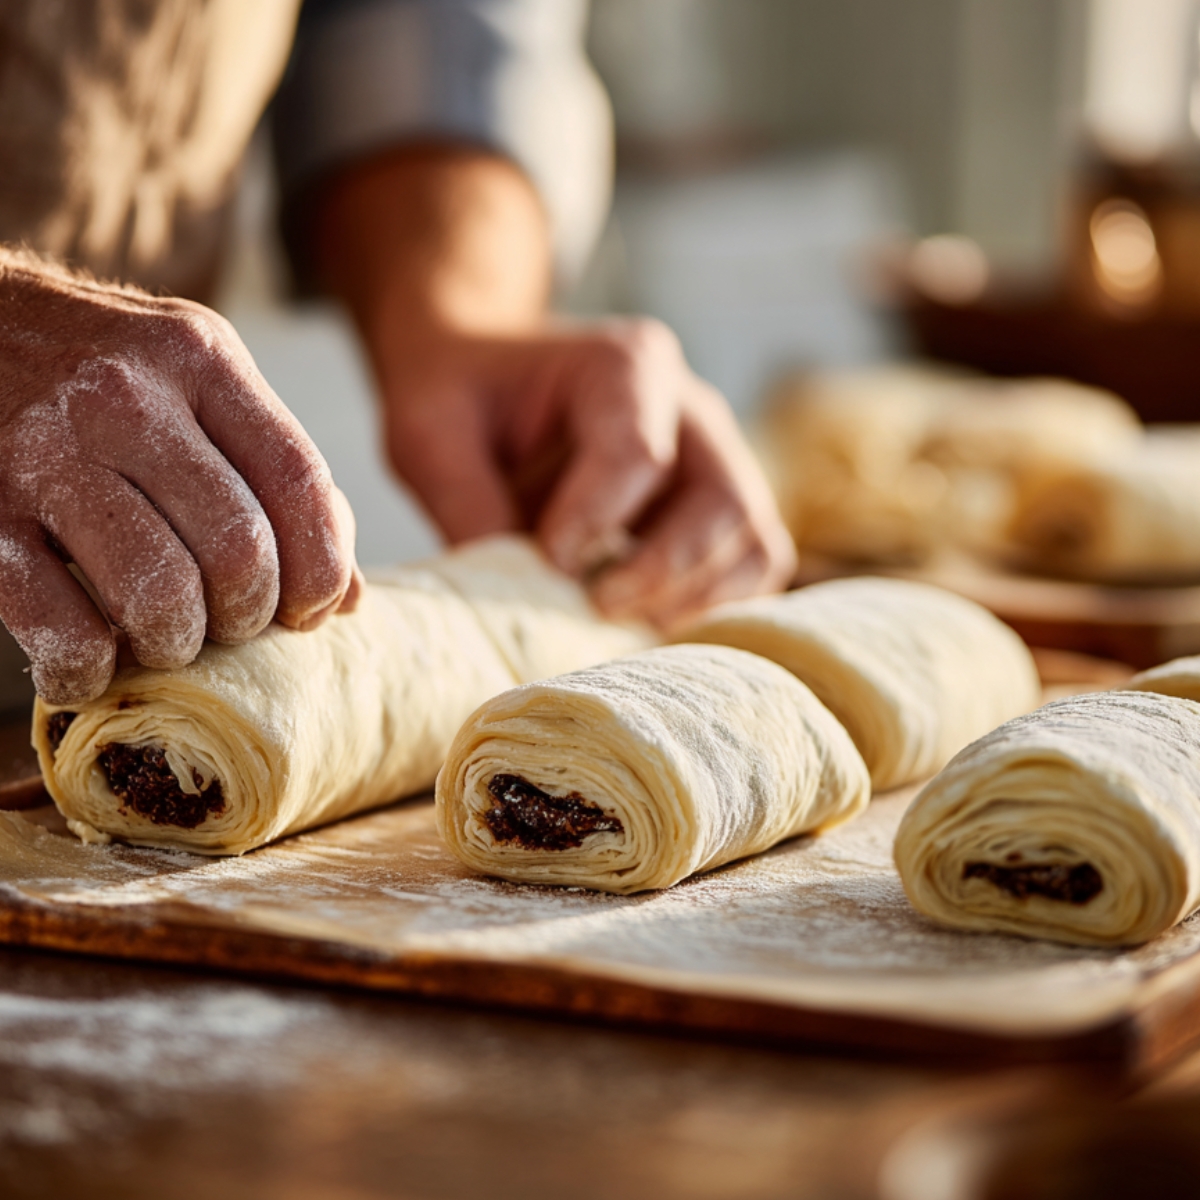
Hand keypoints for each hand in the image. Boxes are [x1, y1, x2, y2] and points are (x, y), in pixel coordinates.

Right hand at [0, 254, 359, 703]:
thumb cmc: (97, 371)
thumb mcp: (196, 381)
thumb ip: (274, 473)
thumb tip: (347, 598)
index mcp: (200, 360)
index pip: (299, 481)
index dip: (323, 569)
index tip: (312, 610)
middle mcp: (126, 398)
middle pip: (239, 549)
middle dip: (250, 615)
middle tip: (230, 623)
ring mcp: (45, 454)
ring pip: (160, 593)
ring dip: (178, 643)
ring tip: (167, 637)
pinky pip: (62, 626)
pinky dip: (88, 670)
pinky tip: (91, 663)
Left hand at [372, 317, 795, 626]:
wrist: (485, 385)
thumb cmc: (459, 398)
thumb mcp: (429, 432)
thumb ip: (465, 503)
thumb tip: (515, 600)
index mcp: (627, 364)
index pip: (639, 451)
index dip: (596, 518)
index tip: (548, 558)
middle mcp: (691, 409)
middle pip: (722, 500)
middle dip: (662, 569)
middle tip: (595, 606)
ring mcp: (717, 460)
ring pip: (752, 540)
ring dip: (696, 598)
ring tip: (622, 623)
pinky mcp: (720, 511)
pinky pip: (753, 566)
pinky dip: (714, 607)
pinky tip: (647, 623)